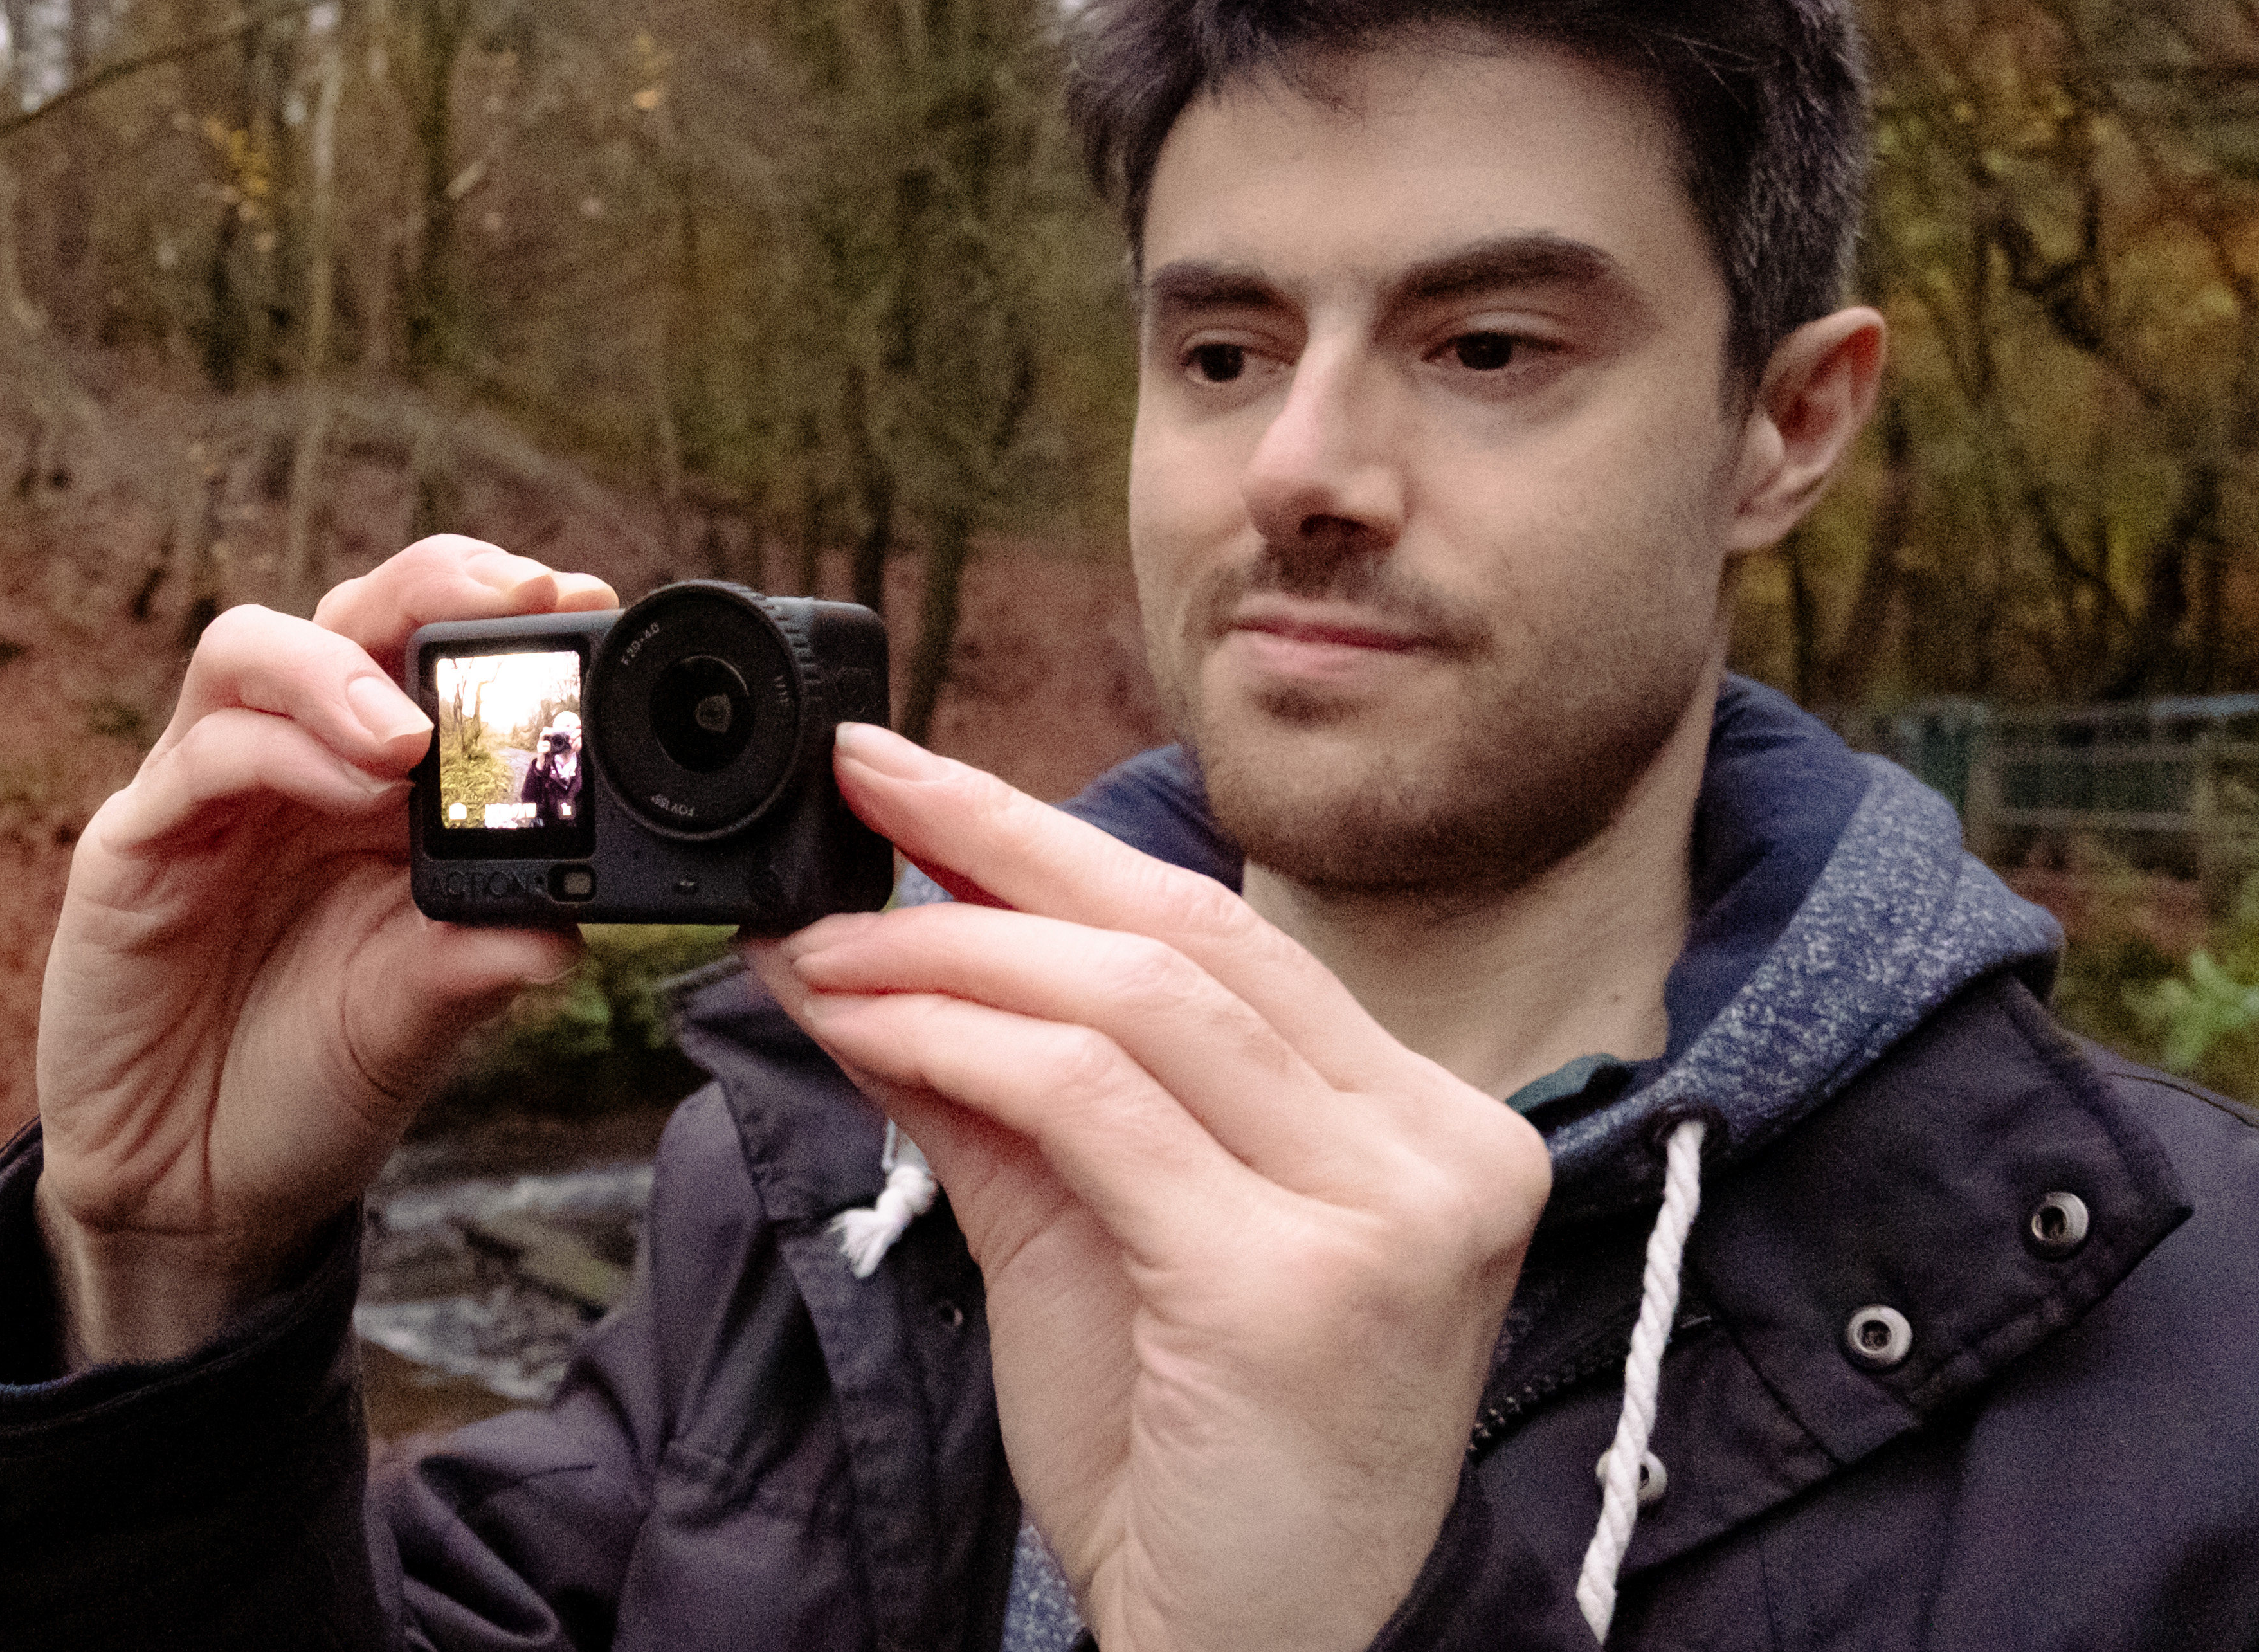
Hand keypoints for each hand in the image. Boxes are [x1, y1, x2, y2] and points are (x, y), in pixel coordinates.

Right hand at [34, 536, 618, 1365]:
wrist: (198, 1200)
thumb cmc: (310, 1091)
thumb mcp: (418, 1025)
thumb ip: (479, 960)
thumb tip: (572, 925)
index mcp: (376, 791)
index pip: (429, 650)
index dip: (500, 610)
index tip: (586, 599)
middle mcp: (292, 769)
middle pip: (348, 612)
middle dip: (436, 585)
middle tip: (519, 602)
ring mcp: (205, 799)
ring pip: (251, 651)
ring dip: (343, 670)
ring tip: (414, 736)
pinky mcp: (131, 848)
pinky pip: (193, 760)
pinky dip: (278, 753)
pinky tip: (349, 794)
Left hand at [745, 725, 1550, 1651]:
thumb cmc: (1189, 1475)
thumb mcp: (1083, 1244)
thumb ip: (996, 1095)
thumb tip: (868, 949)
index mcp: (1418, 1127)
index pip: (1219, 937)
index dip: (1055, 842)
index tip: (912, 783)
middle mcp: (1438, 1150)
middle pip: (1190, 937)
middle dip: (998, 845)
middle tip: (852, 790)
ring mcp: (1388, 1215)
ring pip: (1140, 1002)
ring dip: (949, 952)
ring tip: (821, 942)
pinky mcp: (1299, 1286)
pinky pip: (1097, 1106)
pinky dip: (960, 1044)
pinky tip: (861, 1023)